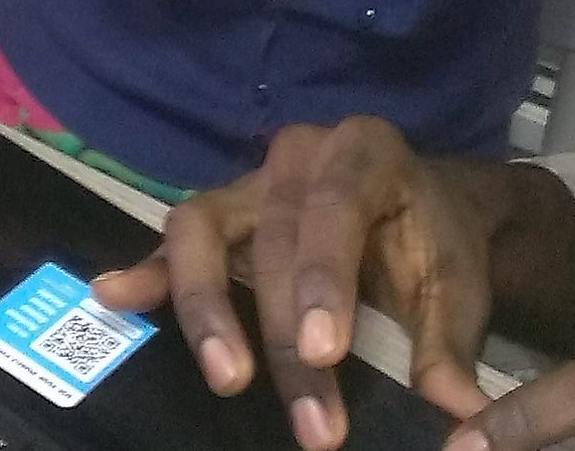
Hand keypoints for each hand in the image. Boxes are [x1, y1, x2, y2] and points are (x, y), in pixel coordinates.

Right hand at [93, 117, 495, 450]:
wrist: (419, 207)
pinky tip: (113, 296)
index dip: (324, 277)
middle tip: (312, 425)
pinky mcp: (217, 216)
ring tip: (227, 379)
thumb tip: (460, 416)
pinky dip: (146, 272)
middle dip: (284, 335)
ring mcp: (246, 182)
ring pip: (203, 227)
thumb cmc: (434, 240)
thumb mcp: (458, 285)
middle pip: (273, 238)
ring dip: (207, 306)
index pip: (335, 207)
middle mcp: (296, 154)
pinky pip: (174, 241)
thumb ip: (450, 345)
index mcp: (363, 150)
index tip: (326, 350)